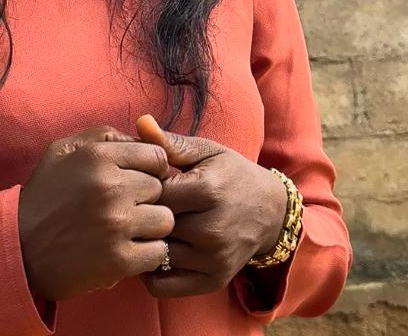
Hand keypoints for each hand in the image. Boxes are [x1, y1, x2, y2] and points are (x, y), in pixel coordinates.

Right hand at [18, 125, 175, 300]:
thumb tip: (144, 136)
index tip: (137, 183)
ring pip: (165, 221)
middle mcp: (110, 187)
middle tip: (126, 209)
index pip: (157, 156)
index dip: (151, 170)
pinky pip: (158, 252)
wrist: (18, 250)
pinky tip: (126, 251)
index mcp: (98, 157)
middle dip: (148, 199)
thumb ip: (103, 137)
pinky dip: (146, 254)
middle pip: (163, 189)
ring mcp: (116, 224)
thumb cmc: (44, 198)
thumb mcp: (62, 152)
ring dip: (151, 228)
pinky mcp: (119, 260)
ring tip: (127, 231)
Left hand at [133, 114, 287, 298]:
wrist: (270, 212)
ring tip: (144, 227)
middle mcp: (211, 229)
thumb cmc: (231, 175)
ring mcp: (212, 259)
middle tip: (137, 207)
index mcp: (208, 190)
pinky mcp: (212, 281)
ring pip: (154, 254)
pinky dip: (151, 271)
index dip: (140, 187)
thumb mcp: (206, 152)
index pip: (152, 192)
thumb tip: (140, 122)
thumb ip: (170, 143)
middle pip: (152, 224)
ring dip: (145, 242)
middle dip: (140, 215)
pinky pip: (162, 286)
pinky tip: (154, 250)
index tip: (140, 183)